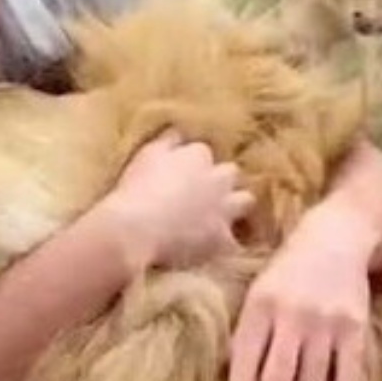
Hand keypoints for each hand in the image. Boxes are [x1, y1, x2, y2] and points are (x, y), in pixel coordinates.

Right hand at [104, 130, 253, 271]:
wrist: (137, 229)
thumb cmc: (135, 189)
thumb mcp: (147, 155)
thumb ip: (167, 141)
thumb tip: (178, 132)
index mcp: (197, 155)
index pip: (203, 153)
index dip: (193, 164)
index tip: (182, 174)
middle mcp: (218, 178)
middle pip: (230, 173)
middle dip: (222, 181)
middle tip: (204, 193)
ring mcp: (224, 208)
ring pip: (245, 200)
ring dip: (236, 205)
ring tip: (220, 217)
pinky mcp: (223, 238)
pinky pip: (235, 242)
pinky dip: (228, 243)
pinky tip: (217, 248)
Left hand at [228, 199, 374, 380]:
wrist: (336, 238)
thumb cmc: (288, 273)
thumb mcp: (258, 292)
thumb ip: (247, 332)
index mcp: (261, 304)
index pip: (247, 356)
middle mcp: (292, 314)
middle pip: (279, 376)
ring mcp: (326, 322)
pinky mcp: (355, 327)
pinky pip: (348, 373)